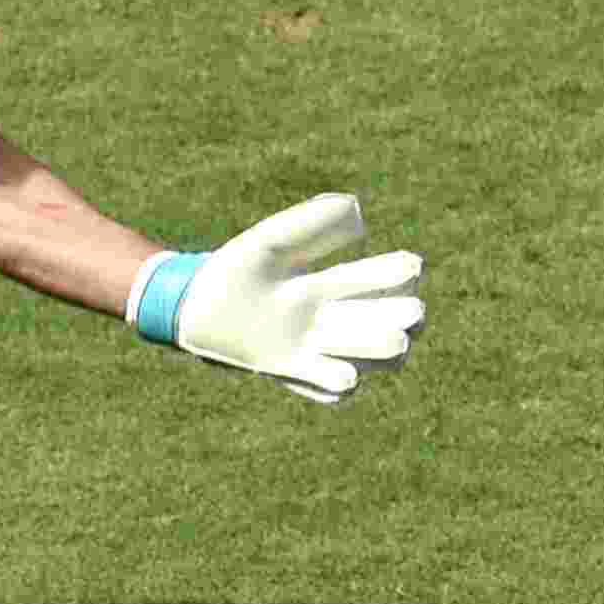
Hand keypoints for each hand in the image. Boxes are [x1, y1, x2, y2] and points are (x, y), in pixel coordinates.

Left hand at [157, 194, 423, 405]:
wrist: (190, 306)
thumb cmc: (231, 269)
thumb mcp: (271, 241)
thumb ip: (311, 223)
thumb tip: (360, 212)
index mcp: (328, 284)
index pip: (380, 281)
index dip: (399, 275)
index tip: (410, 265)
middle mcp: (327, 319)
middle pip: (385, 323)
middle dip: (402, 318)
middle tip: (412, 314)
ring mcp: (311, 348)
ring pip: (367, 359)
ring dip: (380, 352)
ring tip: (392, 344)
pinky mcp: (288, 371)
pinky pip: (328, 391)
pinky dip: (339, 385)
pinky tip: (345, 376)